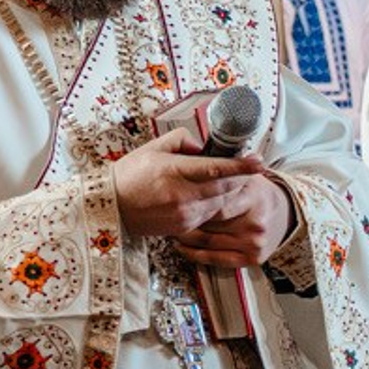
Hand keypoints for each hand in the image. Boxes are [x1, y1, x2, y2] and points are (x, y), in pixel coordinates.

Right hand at [113, 133, 276, 245]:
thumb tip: (204, 147)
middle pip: (226, 187)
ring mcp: (185, 214)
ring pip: (222, 202)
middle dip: (240, 176)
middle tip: (247, 166)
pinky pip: (211, 214)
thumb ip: (181, 141)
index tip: (258, 160)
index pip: (215, 169)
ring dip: (229, 190)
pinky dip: (216, 203)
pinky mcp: (185, 227)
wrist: (110, 208)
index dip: (240, 165)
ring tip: (226, 179)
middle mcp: (182, 195)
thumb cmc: (129, 175)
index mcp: (173, 172)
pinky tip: (208, 195)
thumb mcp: (152, 148)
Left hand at [174, 171, 296, 268]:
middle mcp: (255, 222)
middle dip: (186, 217)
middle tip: (170, 212)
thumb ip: (225, 171)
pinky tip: (183, 245)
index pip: (215, 201)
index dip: (193, 200)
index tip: (177, 198)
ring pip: (207, 241)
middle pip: (208, 222)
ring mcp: (254, 242)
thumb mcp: (247, 177)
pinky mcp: (251, 258)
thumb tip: (197, 152)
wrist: (287, 215)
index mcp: (253, 198)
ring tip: (173, 226)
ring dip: (185, 235)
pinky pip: (214, 258)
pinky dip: (194, 253)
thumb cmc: (260, 195)